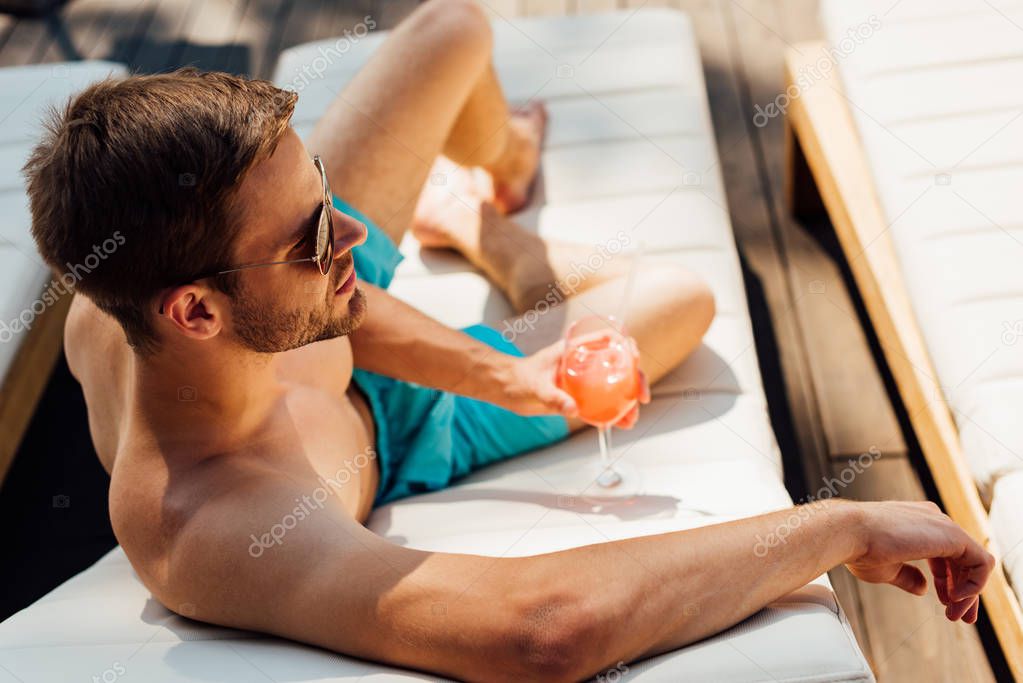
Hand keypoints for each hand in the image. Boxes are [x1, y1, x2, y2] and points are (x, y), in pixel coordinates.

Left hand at [494, 341, 650, 425]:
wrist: (504, 389)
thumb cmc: (517, 378)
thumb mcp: (535, 386)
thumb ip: (553, 397)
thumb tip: (572, 410)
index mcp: (575, 350)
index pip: (607, 340)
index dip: (626, 347)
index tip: (635, 359)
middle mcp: (583, 363)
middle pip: (617, 367)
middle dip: (635, 380)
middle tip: (641, 398)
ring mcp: (582, 381)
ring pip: (612, 388)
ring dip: (626, 402)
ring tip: (632, 420)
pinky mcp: (576, 397)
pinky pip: (599, 405)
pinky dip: (610, 414)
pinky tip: (619, 425)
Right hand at [844, 501, 994, 623]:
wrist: (849, 533)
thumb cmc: (859, 548)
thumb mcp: (888, 568)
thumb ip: (909, 576)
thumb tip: (923, 588)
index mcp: (918, 523)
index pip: (946, 555)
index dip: (949, 582)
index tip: (946, 603)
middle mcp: (934, 520)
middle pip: (962, 559)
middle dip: (963, 591)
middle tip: (958, 615)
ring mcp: (944, 525)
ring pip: (973, 563)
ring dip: (968, 593)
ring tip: (955, 613)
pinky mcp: (953, 535)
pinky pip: (982, 562)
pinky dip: (975, 584)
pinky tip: (958, 598)